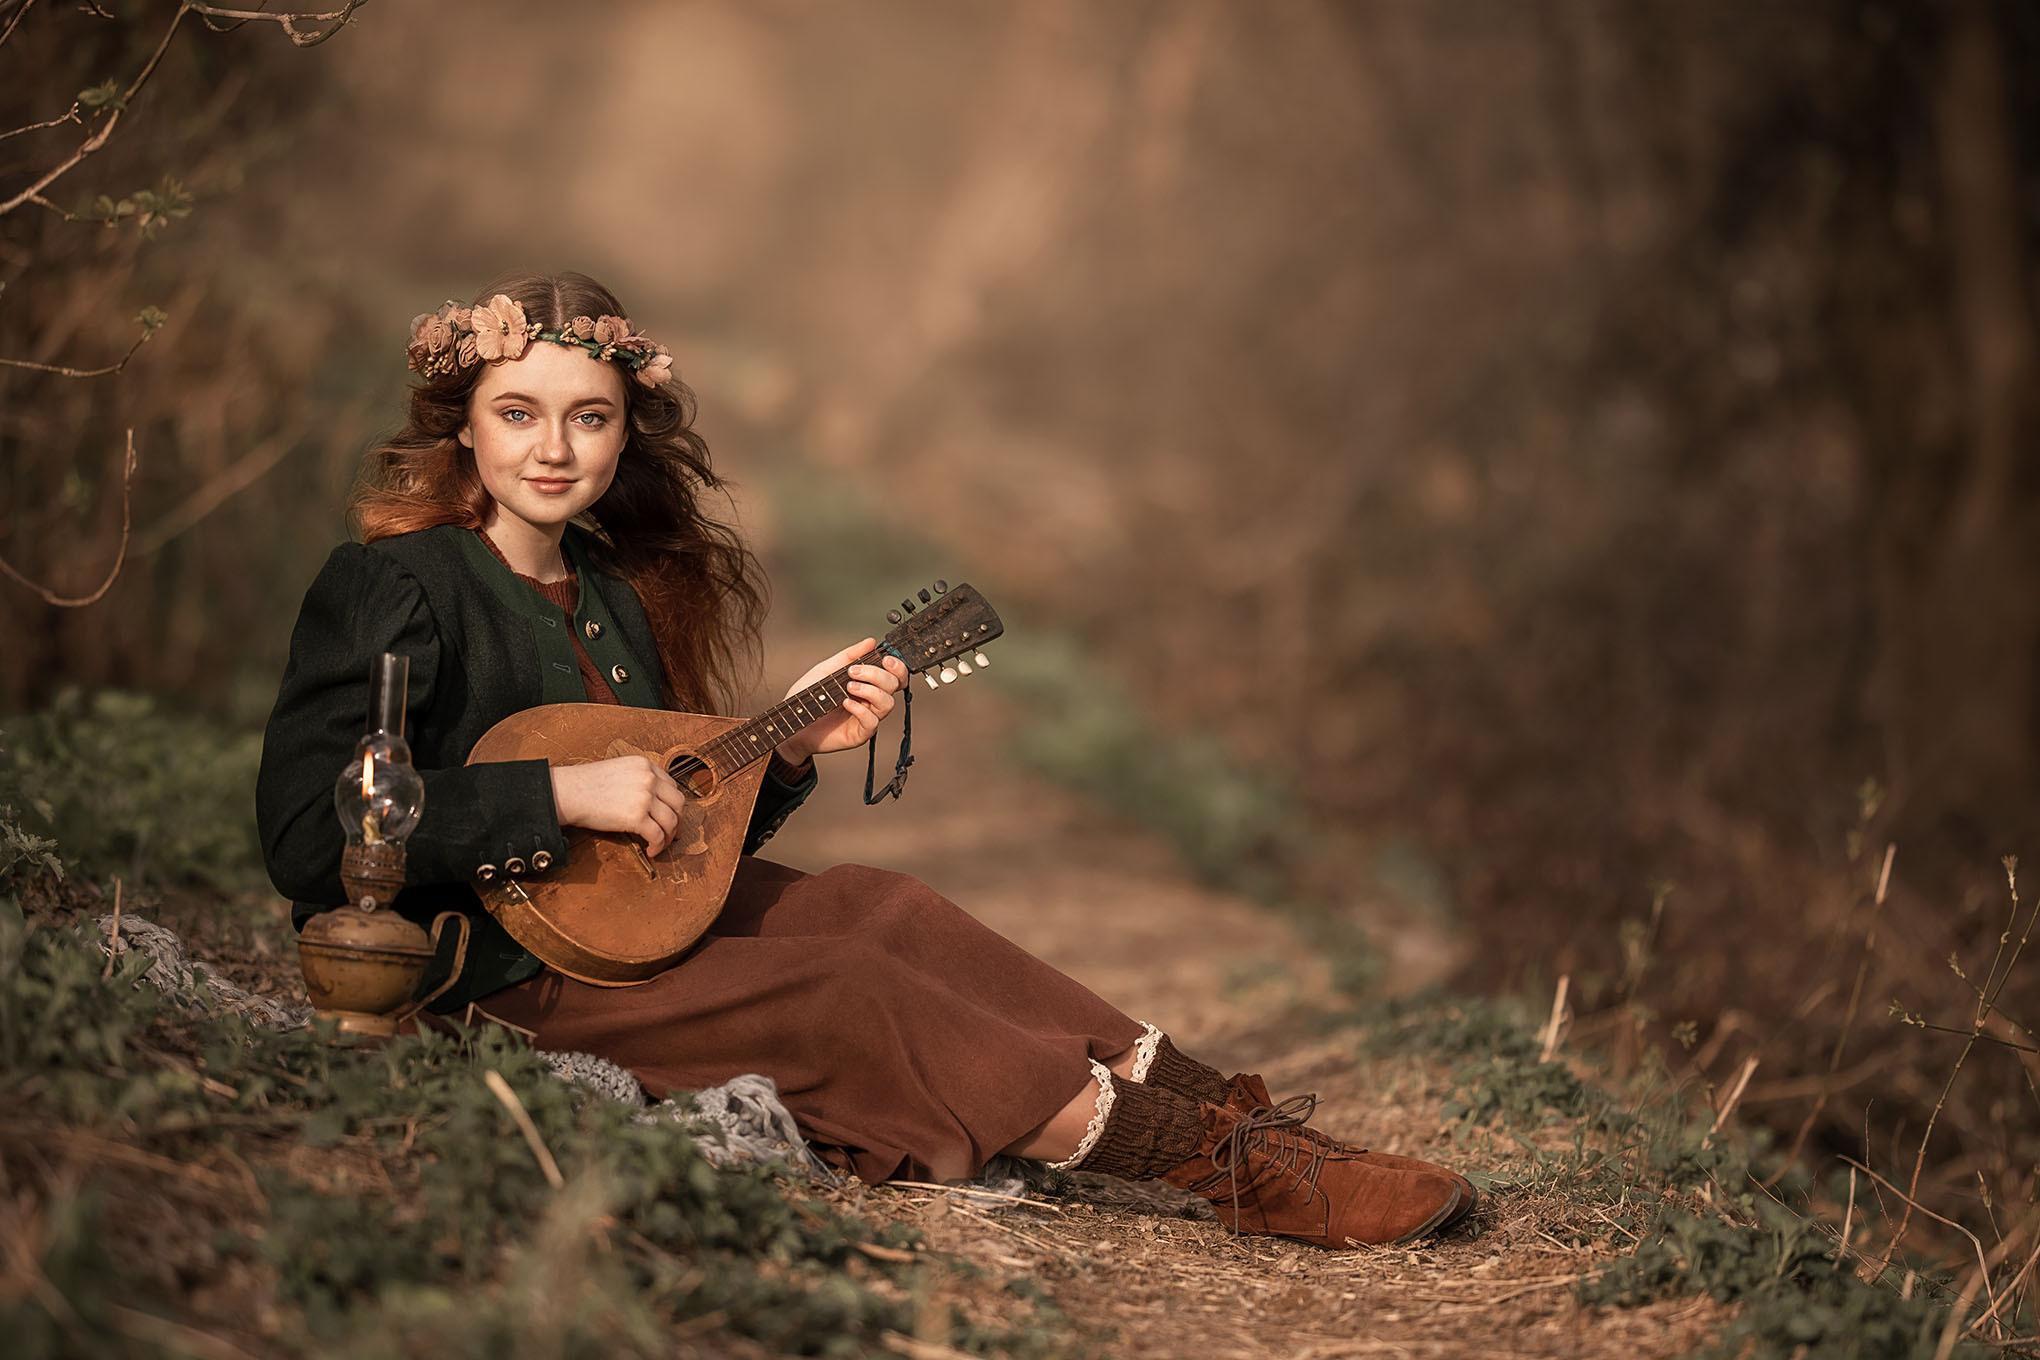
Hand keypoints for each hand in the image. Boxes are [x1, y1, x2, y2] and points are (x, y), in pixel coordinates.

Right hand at [549, 756, 687, 855]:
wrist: (568, 792)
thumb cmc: (586, 785)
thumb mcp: (619, 771)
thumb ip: (638, 780)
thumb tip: (652, 802)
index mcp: (645, 765)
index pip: (671, 785)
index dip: (673, 803)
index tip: (672, 814)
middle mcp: (649, 778)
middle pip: (678, 803)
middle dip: (679, 821)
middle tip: (674, 833)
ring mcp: (644, 797)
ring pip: (671, 821)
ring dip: (668, 837)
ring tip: (660, 845)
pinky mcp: (636, 816)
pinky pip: (657, 835)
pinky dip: (658, 846)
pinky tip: (650, 851)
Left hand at [775, 637, 908, 764]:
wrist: (794, 720)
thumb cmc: (810, 697)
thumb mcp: (828, 670)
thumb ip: (849, 656)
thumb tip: (870, 642)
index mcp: (869, 684)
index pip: (895, 675)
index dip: (897, 667)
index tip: (886, 659)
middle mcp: (872, 700)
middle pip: (894, 686)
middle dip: (877, 675)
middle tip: (853, 672)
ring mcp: (868, 717)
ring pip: (887, 703)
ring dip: (870, 691)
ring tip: (848, 687)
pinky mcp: (860, 733)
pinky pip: (872, 722)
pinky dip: (861, 710)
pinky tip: (846, 703)